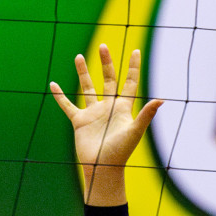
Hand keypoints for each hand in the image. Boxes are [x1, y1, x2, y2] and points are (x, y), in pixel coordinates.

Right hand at [49, 44, 162, 205]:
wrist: (103, 168)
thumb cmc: (121, 152)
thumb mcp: (134, 131)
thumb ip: (146, 115)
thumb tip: (161, 100)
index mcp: (123, 108)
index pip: (130, 83)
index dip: (133, 67)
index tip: (136, 51)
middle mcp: (108, 107)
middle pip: (108, 80)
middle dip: (105, 63)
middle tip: (103, 46)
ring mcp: (93, 113)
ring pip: (87, 88)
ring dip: (82, 73)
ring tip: (78, 56)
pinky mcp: (80, 121)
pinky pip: (68, 105)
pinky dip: (60, 96)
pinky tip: (53, 85)